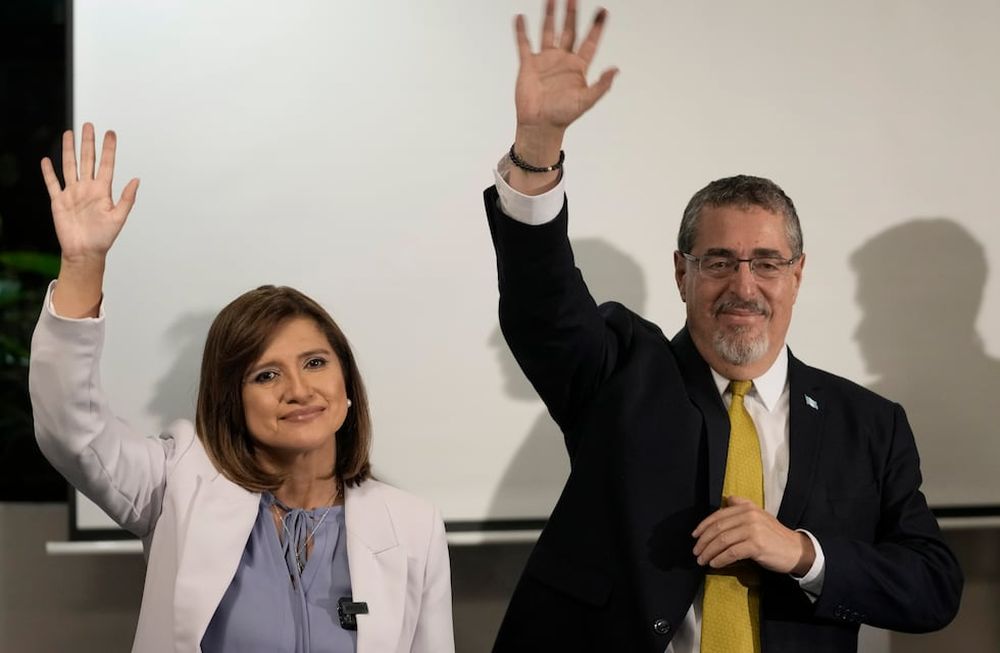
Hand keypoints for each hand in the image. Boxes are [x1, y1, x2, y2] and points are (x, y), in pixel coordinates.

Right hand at [40, 122, 138, 267]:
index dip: (108, 148)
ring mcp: (72, 193)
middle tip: (89, 124)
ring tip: (69, 133)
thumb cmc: (103, 238)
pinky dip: (49, 172)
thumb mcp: (118, 218)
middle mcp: (87, 188)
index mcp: (103, 191)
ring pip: (70, 166)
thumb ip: (127, 198)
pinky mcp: (59, 201)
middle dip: (88, 142)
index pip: (106, 164)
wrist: (85, 252)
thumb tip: (137, 179)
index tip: (110, 132)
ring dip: (69, 150)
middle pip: (87, 160)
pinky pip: (52, 183)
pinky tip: (47, 159)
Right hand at [512, 0, 617, 165]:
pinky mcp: (528, 65)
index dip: (596, 27)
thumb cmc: (563, 116)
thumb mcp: (586, 101)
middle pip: (569, 30)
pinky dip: (521, 31)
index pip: (589, 42)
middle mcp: (562, 60)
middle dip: (572, 13)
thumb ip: (601, 85)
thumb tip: (615, 70)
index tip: (603, 11)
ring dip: (550, 16)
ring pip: (548, 32)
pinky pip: (524, 44)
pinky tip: (521, 18)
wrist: (539, 125)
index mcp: (578, 67)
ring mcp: (545, 61)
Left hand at [692, 496, 815, 575]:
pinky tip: (714, 564)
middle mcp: (749, 515)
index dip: (703, 526)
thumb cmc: (774, 536)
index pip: (718, 515)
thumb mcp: (759, 515)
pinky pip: (731, 552)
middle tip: (696, 552)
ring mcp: (753, 530)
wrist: (796, 550)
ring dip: (709, 552)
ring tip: (702, 561)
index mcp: (747, 507)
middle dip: (703, 541)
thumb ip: (743, 506)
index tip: (695, 536)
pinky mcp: (756, 545)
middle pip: (718, 528)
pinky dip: (720, 559)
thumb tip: (727, 499)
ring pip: (722, 541)